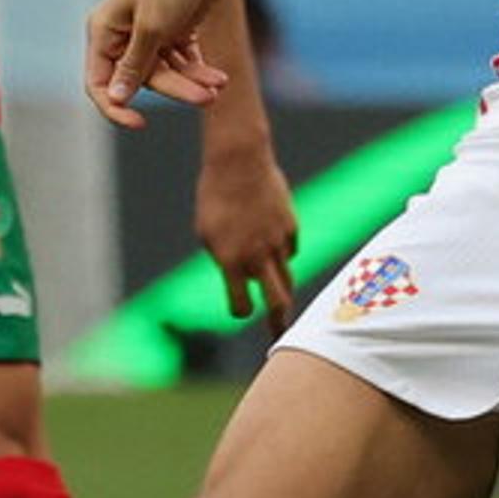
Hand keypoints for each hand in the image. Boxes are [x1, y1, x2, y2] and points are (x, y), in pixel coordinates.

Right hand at [84, 0, 230, 128]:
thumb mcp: (152, 26)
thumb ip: (135, 65)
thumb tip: (116, 98)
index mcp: (105, 30)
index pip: (99, 82)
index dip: (114, 107)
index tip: (138, 123)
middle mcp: (123, 34)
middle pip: (144, 80)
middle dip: (176, 89)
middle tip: (208, 97)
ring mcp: (151, 32)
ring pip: (167, 73)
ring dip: (192, 82)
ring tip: (219, 85)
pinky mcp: (176, 30)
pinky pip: (184, 62)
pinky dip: (199, 71)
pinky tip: (219, 77)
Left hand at [195, 143, 298, 325]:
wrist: (238, 161)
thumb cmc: (214, 197)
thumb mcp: (207, 232)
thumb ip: (224, 260)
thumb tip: (241, 278)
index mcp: (230, 261)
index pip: (241, 305)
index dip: (239, 310)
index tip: (240, 309)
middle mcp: (257, 256)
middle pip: (277, 300)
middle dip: (278, 322)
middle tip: (279, 336)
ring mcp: (277, 241)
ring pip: (287, 277)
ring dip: (282, 290)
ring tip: (282, 303)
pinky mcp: (291, 226)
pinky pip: (290, 250)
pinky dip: (282, 253)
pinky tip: (274, 247)